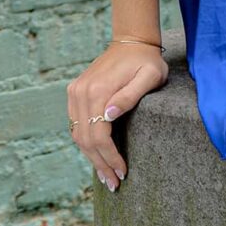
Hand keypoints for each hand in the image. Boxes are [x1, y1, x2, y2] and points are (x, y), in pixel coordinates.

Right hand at [67, 35, 168, 191]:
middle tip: (114, 184)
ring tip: (106, 176)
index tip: (123, 173)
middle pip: (86, 139)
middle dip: (100, 164)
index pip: (99, 136)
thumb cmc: (146, 61)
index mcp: (98, 90)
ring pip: (78, 134)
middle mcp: (81, 92)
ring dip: (91, 157)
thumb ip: (130, 96)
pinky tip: (97, 155)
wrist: (131, 41)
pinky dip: (86, 143)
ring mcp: (76, 92)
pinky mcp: (75, 92)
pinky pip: (76, 124)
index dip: (110, 158)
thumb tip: (108, 116)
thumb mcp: (150, 76)